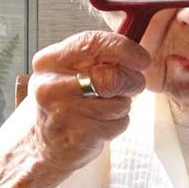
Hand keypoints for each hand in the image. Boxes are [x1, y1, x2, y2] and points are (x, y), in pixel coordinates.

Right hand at [27, 29, 149, 174]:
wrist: (46, 145)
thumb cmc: (64, 103)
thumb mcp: (69, 71)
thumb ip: (96, 56)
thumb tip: (133, 47)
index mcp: (49, 61)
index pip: (92, 42)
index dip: (125, 48)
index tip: (142, 57)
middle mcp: (51, 85)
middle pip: (112, 76)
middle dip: (132, 80)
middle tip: (133, 84)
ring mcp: (63, 112)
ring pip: (120, 102)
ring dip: (123, 105)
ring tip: (105, 108)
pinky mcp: (79, 135)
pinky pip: (118, 123)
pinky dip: (118, 123)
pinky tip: (101, 124)